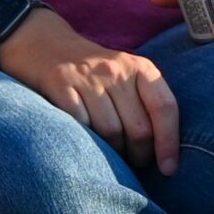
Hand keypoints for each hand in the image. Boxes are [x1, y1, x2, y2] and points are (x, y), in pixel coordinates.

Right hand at [0, 9, 180, 173]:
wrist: (44, 44)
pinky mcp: (60, 83)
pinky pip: (81, 124)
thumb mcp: (126, 76)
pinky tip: (87, 142)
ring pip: (111, 131)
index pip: (164, 107)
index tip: (168, 169)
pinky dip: (87, 139)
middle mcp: (115, 69)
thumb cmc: (94, 72)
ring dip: (113, 153)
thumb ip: (146, 103)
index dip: (169, 143)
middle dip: (139, 154)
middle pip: (138, 127)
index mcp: (140, 67)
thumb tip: (165, 152)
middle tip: (133, 162)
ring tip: (111, 154)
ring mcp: (86, 76)